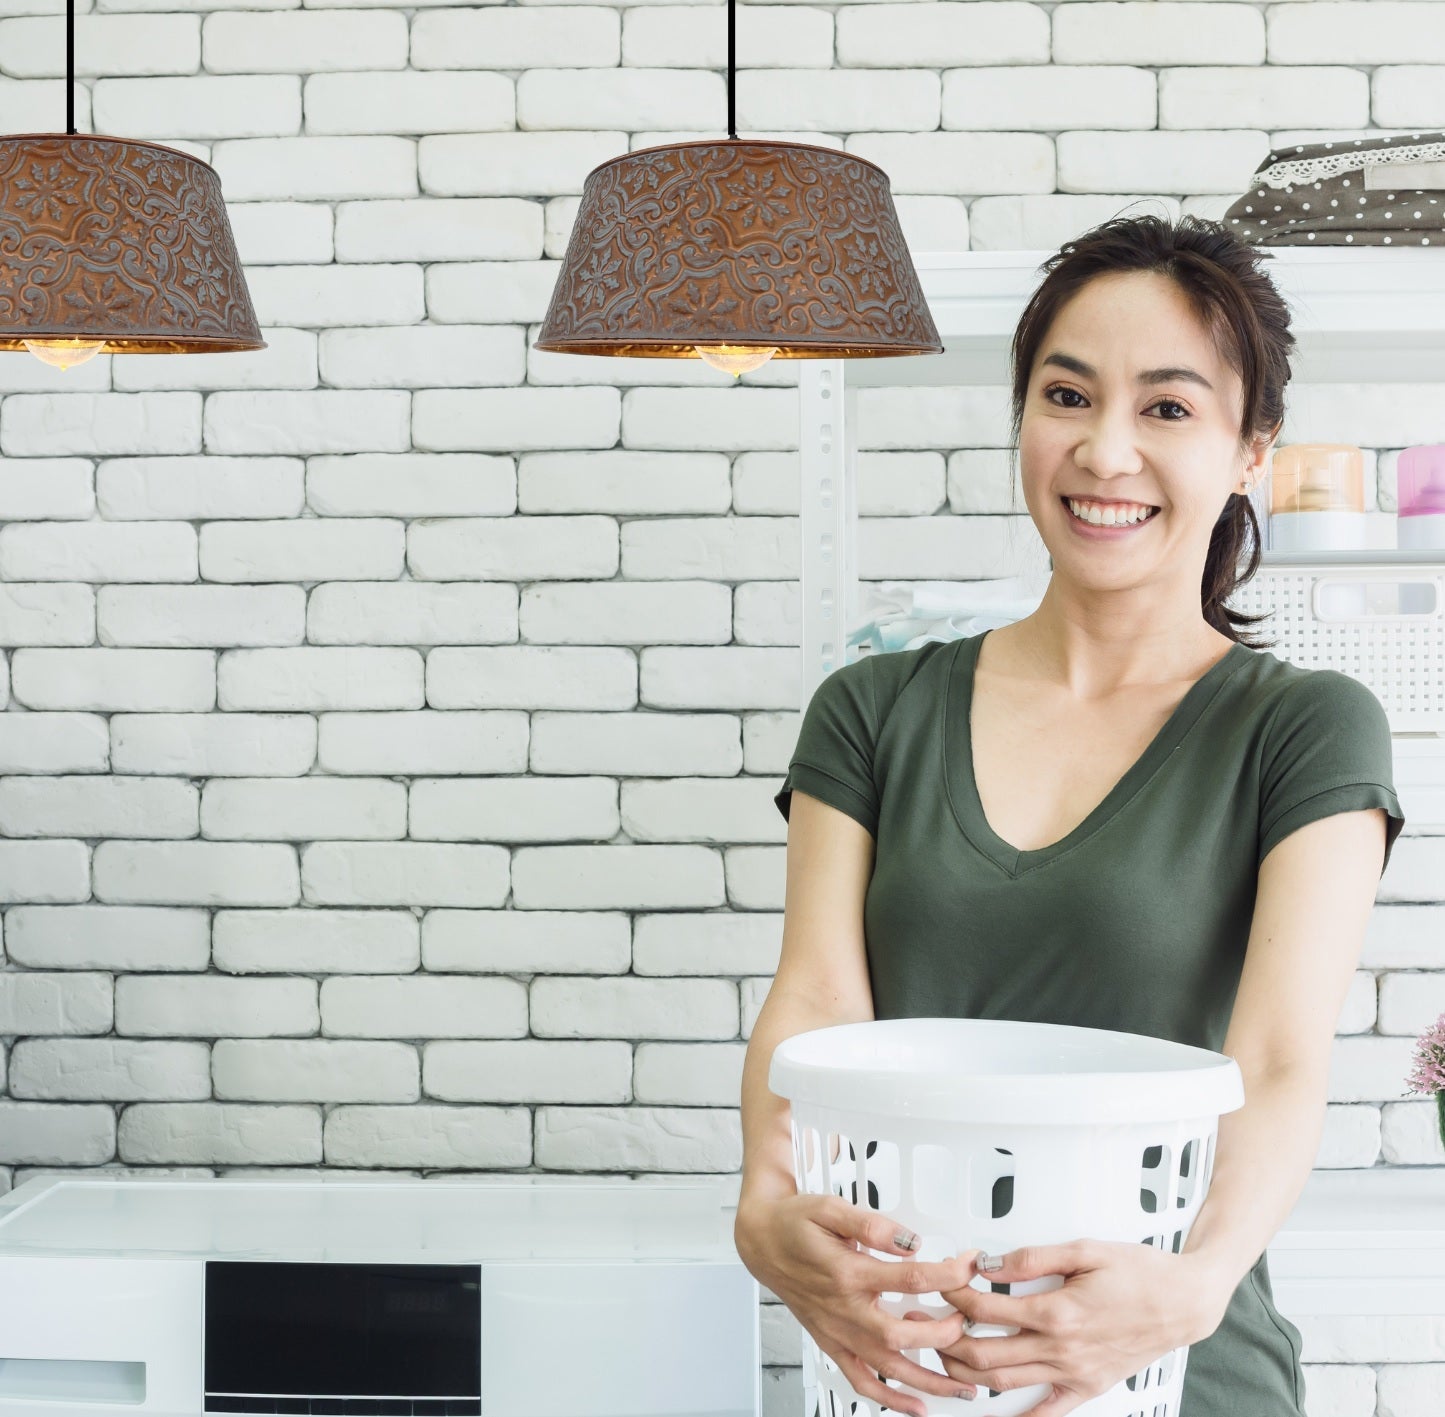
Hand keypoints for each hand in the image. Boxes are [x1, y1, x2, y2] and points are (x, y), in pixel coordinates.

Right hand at [734, 1192, 981, 1415]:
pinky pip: (861, 1381)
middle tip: (968, 1319)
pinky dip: (890, 1399)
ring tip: (965, 1386)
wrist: (762, 1242)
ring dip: (929, 1380)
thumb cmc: (795, 1223)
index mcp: (847, 1272)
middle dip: (943, 1334)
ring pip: (887, 1368)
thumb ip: (872, 1224)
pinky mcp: (831, 1344)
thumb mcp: (830, 1208)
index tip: (970, 1266)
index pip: (910, 1278)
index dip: (948, 1273)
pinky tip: (918, 1405)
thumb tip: (911, 1241)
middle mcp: (843, 1309)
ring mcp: (837, 1332)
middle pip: (901, 1336)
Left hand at [906, 1240, 1223, 1414]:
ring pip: (1004, 1382)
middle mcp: (1061, 1348)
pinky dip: (1018, 1415)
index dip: (955, 1295)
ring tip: (944, 1353)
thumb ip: (1032, 1256)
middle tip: (927, 1322)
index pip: (985, 1309)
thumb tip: (990, 1263)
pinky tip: (994, 1411)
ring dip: (967, 1372)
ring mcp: (1073, 1373)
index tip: (942, 1282)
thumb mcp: (1084, 1249)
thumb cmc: (1139, 1272)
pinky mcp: (1087, 1386)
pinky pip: (1047, 1412)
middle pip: (984, 1353)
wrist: (1183, 1302)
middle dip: (947, 1339)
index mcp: (1057, 1311)